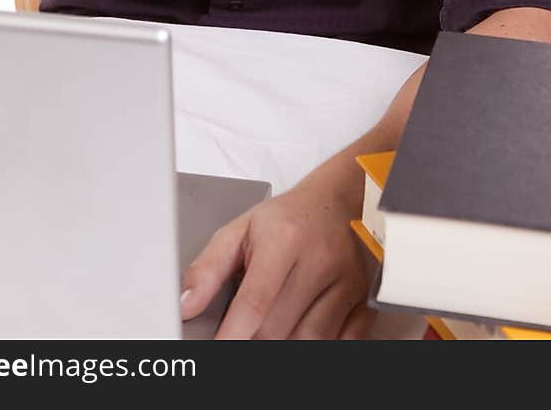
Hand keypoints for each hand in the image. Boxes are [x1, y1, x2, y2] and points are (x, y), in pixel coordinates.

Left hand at [179, 171, 377, 339]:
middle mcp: (319, 260)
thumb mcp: (241, 229)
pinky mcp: (364, 300)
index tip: (218, 348)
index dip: (232, 334)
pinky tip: (301, 332)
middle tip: (245, 326)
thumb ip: (208, 268)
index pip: (255, 301)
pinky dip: (318, 346)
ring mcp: (347, 282)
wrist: (340, 201)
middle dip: (253, 337)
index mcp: (284, 238)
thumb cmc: (288, 218)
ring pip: (308, 342)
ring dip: (284, 343)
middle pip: (278, 328)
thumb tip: (185, 306)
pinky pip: (342, 343)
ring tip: (272, 324)